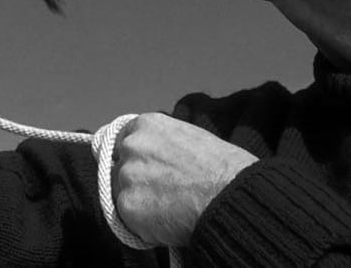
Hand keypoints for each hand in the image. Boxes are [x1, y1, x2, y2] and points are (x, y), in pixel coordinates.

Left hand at [113, 113, 256, 246]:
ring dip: (140, 204)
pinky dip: (145, 226)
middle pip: (120, 169)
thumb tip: (157, 158)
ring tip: (171, 210)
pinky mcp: (127, 205)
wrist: (230, 196)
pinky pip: (128, 220)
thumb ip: (164, 145)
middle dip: (136, 182)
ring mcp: (127, 175)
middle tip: (162, 195)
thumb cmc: (224, 169)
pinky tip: (169, 223)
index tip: (146, 171)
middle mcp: (131, 146)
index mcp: (146, 125)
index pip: (124, 142)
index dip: (135, 160)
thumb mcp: (190, 138)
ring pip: (123, 195)